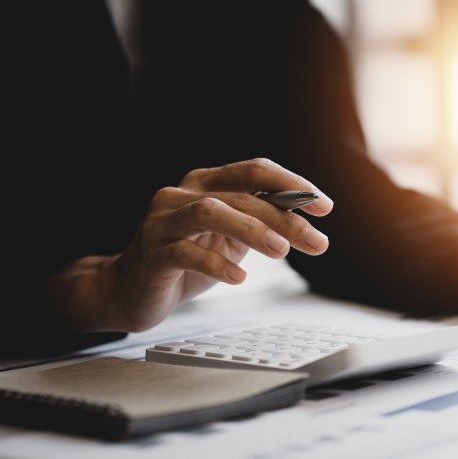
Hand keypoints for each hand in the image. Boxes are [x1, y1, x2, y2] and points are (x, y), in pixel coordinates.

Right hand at [52, 158, 333, 332]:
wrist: (130, 290)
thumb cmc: (185, 259)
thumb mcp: (230, 238)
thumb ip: (260, 222)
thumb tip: (306, 219)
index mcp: (206, 183)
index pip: (254, 170)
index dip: (292, 184)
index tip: (324, 207)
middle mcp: (182, 194)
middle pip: (240, 194)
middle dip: (284, 217)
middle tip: (316, 241)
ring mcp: (162, 222)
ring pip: (210, 211)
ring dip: (252, 230)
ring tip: (281, 252)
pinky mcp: (150, 254)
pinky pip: (185, 253)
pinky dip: (216, 264)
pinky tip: (239, 277)